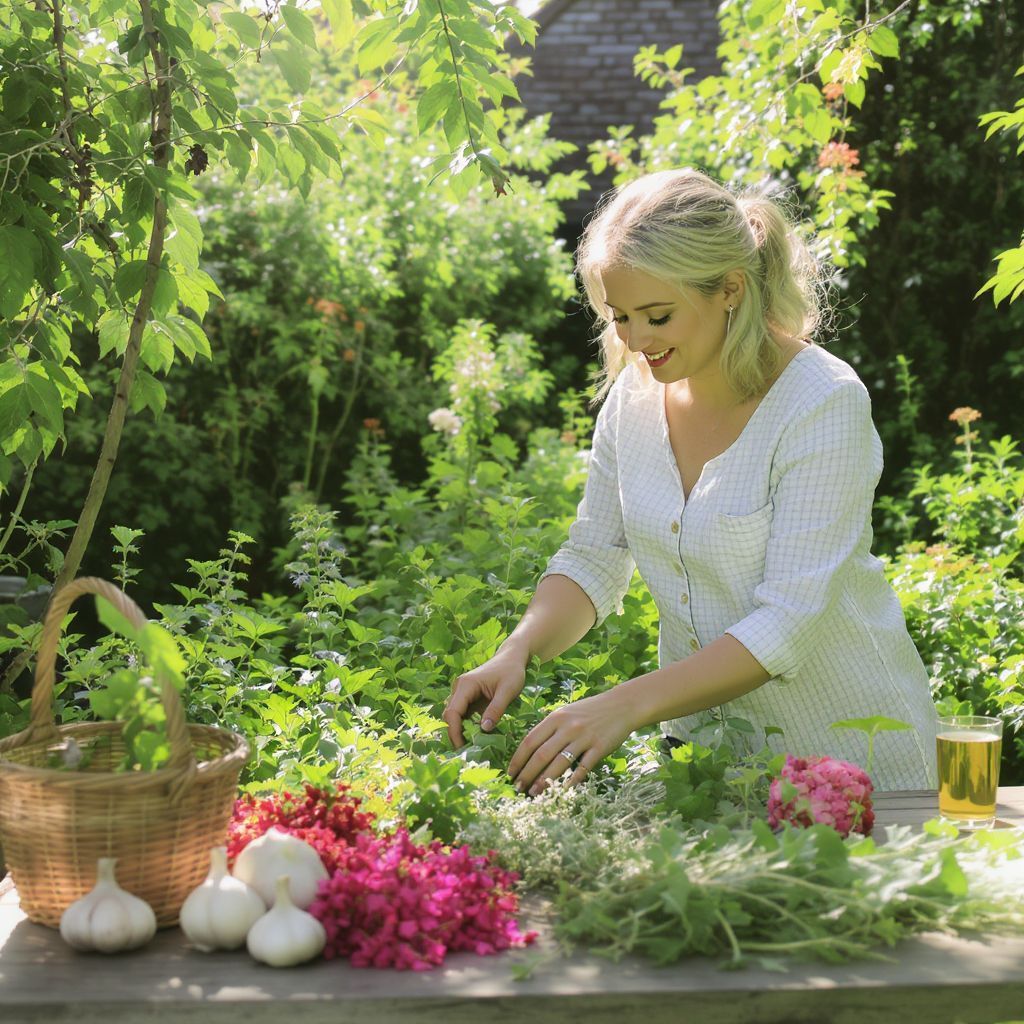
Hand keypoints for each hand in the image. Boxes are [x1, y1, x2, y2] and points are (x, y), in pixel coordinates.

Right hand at [443, 646, 527, 747]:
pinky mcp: (468, 698)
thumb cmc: (511, 671)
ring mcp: (462, 693)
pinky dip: (468, 726)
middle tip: (468, 751)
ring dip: (461, 731)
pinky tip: (477, 736)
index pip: (452, 712)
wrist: (512, 658)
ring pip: (455, 717)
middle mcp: (459, 689)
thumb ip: (496, 709)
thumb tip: (483, 730)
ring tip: (473, 746)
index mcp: (466, 685)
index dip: (454, 731)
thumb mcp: (508, 690)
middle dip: (456, 734)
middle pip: (450, 716)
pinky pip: (463, 715)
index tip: (462, 747)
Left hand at [507, 688, 635, 794]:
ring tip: (534, 793)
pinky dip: (571, 781)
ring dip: (544, 781)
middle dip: (527, 774)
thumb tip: (530, 750)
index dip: (518, 759)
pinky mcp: (599, 747)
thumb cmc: (589, 711)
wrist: (621, 706)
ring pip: (559, 763)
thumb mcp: (566, 713)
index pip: (530, 741)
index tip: (510, 773)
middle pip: (541, 754)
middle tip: (518, 788)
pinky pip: (582, 768)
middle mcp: (567, 727)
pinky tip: (562, 790)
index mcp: (555, 718)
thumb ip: (549, 728)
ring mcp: (584, 737)